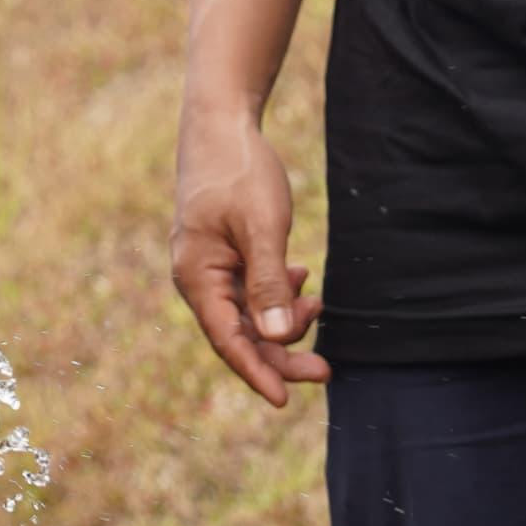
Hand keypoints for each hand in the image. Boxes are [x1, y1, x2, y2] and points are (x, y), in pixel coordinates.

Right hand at [169, 100, 328, 407]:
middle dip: (282, 352)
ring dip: (285, 318)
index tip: (285, 401)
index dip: (258, 373)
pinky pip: (252, 292)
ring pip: (250, 316)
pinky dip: (279, 294)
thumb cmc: (239, 171)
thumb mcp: (262, 226)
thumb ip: (269, 283)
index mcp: (198, 277)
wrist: (221, 124)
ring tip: (318, 301)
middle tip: (328, 368)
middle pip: (242, 336)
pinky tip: (300, 277)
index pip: (229, 341)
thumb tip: (277, 337)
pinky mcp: (226, 255)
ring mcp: (212, 268)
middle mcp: (200, 279)